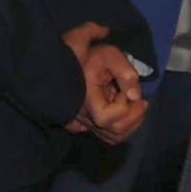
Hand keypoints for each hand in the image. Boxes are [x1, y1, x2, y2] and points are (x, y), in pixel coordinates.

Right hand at [63, 23, 148, 144]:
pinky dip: (118, 127)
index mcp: (85, 100)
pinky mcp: (82, 122)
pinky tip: (120, 112)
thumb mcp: (108, 54)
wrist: (53, 57)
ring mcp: (81, 121)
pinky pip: (104, 135)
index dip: (124, 106)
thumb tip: (136, 95)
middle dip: (134, 116)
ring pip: (112, 137)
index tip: (122, 88)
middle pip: (115, 132)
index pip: (108, 118)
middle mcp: (82, 115)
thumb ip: (124, 71)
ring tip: (133, 106)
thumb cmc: (81, 54)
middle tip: (137, 98)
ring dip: (129, 124)